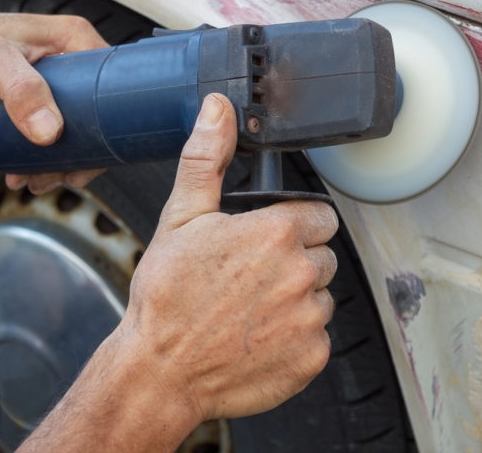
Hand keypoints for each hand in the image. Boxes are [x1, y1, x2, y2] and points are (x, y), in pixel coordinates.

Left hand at [0, 1, 106, 192]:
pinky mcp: (38, 102)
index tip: (96, 150)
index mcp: (72, 41)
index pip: (112, 84)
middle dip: (81, 152)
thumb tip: (50, 131)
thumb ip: (20, 90)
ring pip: (74, 131)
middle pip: (96, 116)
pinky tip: (29, 170)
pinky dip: (46, 158)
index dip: (110, 120)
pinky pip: (54, 134)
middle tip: (64, 174)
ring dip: (60, 162)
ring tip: (39, 179)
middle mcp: (69, 62)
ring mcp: (55, 84)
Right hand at [125, 92, 338, 419]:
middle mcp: (301, 274)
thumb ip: (207, 159)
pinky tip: (259, 336)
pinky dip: (296, 336)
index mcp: (277, 233)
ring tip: (251, 308)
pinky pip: (318, 336)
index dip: (294, 225)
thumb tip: (218, 112)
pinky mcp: (311, 357)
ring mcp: (309, 318)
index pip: (319, 216)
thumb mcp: (181, 218)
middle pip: (321, 255)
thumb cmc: (167, 298)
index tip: (269, 240)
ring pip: (321, 296)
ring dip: (296, 300)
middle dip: (294, 261)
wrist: (159, 369)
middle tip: (252, 276)